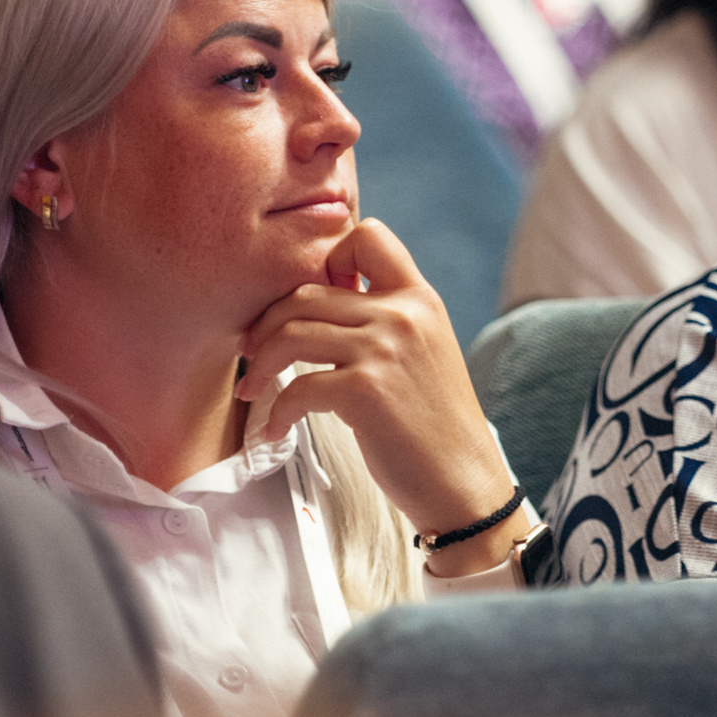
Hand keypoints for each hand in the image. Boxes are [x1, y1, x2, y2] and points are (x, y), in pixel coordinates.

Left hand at [235, 219, 522, 574]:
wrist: (463, 481)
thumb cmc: (435, 425)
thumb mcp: (424, 352)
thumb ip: (387, 320)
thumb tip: (322, 304)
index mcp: (420, 298)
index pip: (367, 235)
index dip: (327, 259)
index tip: (309, 303)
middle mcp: (404, 314)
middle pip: (307, 291)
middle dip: (267, 322)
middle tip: (253, 352)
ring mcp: (384, 349)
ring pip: (291, 332)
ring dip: (260, 364)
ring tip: (253, 389)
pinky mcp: (365, 390)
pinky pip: (297, 386)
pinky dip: (277, 410)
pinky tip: (276, 427)